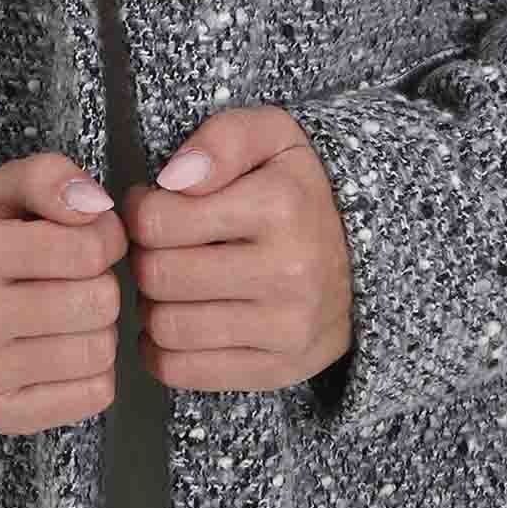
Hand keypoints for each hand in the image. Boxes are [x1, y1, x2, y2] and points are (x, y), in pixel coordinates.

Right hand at [0, 151, 128, 434]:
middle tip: (79, 283)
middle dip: (101, 286)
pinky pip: (94, 396)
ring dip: (99, 331)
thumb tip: (97, 205)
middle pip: (98, 303)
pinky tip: (66, 352)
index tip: (92, 241)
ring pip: (98, 352)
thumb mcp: (7, 193)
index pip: (87, 249)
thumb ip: (50, 178)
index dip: (107, 239)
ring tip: (72, 317)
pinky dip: (94, 373)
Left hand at [122, 105, 353, 393]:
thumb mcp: (270, 136)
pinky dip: (161, 349)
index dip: (141, 210)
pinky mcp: (279, 370)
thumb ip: (221, 139)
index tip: (153, 206)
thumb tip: (173, 179)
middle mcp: (290, 272)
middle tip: (162, 247)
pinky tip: (178, 320)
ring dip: (153, 305)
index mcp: (281, 206)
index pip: (157, 221)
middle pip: (157, 276)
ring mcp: (287, 329)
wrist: (365, 255)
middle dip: (146, 258)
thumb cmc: (296, 190)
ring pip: (165, 327)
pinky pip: (182, 371)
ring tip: (173, 283)